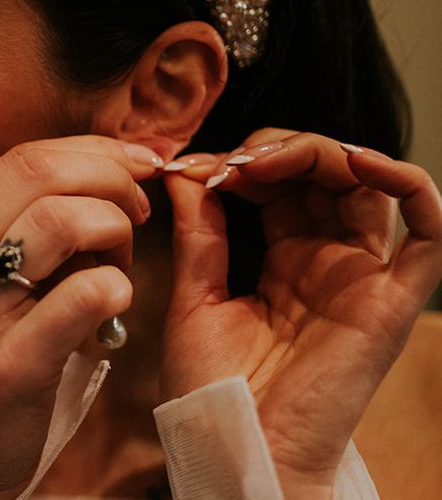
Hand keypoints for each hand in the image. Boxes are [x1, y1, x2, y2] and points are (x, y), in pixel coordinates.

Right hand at [0, 135, 159, 498]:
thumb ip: (12, 224)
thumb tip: (99, 162)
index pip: (19, 160)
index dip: (89, 151)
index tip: (135, 160)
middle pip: (40, 175)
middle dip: (109, 176)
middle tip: (139, 204)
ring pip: (63, 220)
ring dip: (113, 229)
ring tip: (118, 262)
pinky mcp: (7, 366)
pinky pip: (84, 294)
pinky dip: (116, 285)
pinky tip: (114, 302)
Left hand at [162, 130, 441, 495]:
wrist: (238, 450)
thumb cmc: (214, 389)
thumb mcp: (194, 295)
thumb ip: (198, 231)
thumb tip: (183, 169)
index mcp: (287, 258)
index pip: (281, 181)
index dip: (242, 160)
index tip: (190, 168)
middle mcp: (330, 260)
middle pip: (324, 173)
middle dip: (275, 149)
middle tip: (230, 164)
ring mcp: (364, 276)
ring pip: (368, 184)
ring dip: (319, 152)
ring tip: (266, 162)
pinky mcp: (392, 300)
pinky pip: (429, 232)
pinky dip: (406, 183)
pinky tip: (357, 161)